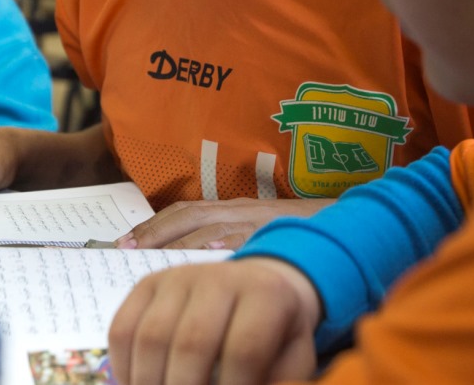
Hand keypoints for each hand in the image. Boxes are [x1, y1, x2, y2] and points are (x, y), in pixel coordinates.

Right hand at [109, 257, 321, 384]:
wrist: (257, 285)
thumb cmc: (275, 335)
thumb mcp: (291, 359)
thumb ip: (275, 383)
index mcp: (265, 294)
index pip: (244, 348)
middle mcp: (218, 278)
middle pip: (191, 343)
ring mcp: (177, 277)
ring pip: (149, 338)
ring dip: (148, 384)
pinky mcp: (147, 284)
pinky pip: (121, 330)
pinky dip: (124, 369)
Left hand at [118, 198, 333, 249]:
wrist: (350, 221)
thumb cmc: (299, 234)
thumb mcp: (255, 232)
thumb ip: (224, 241)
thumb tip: (183, 265)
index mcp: (232, 209)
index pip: (183, 211)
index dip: (152, 225)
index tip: (123, 243)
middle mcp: (241, 209)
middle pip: (189, 214)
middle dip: (155, 231)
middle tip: (127, 251)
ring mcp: (260, 220)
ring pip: (213, 224)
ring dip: (180, 240)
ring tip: (154, 257)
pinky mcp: (279, 231)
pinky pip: (249, 237)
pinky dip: (227, 245)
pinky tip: (209, 256)